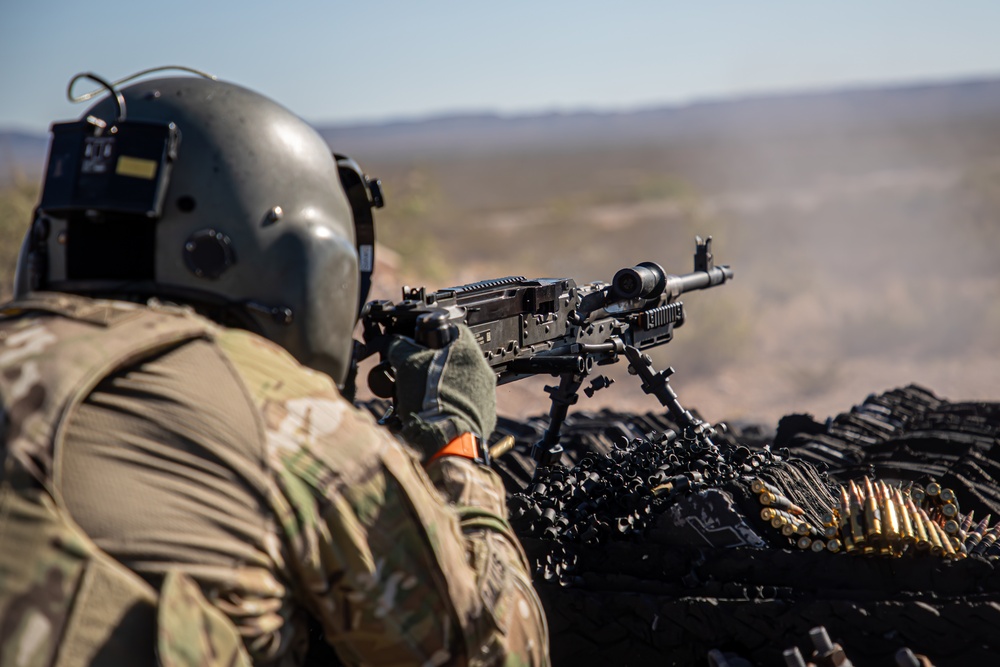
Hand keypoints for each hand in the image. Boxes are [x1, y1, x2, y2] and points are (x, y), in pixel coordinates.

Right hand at [386, 324, 496, 459]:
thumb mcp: (406, 365)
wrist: (445, 440)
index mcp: (468, 351)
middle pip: (456, 359)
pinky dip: (451, 404)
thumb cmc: (430, 401)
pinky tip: (436, 410)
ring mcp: (486, 394)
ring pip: (461, 381)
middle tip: (419, 374)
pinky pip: (466, 403)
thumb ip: (400, 346)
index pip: (452, 332)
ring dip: (443, 385)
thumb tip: (395, 341)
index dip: (432, 338)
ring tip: (424, 395)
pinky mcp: (484, 414)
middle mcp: (483, 370)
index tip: (421, 348)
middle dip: (436, 365)